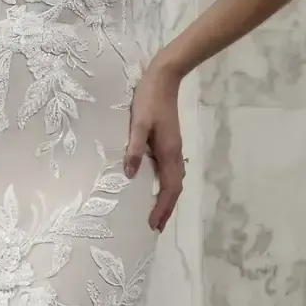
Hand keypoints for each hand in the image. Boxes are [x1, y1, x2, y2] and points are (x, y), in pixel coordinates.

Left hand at [123, 58, 184, 233]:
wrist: (164, 78)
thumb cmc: (149, 99)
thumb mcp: (139, 123)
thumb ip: (135, 148)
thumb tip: (130, 174)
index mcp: (169, 152)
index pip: (169, 188)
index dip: (162, 208)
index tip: (153, 225)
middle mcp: (174, 154)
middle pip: (175, 188)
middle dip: (167, 209)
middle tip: (156, 227)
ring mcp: (173, 148)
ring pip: (174, 180)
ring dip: (168, 198)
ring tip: (157, 213)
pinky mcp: (169, 142)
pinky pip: (170, 171)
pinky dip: (166, 185)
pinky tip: (156, 186)